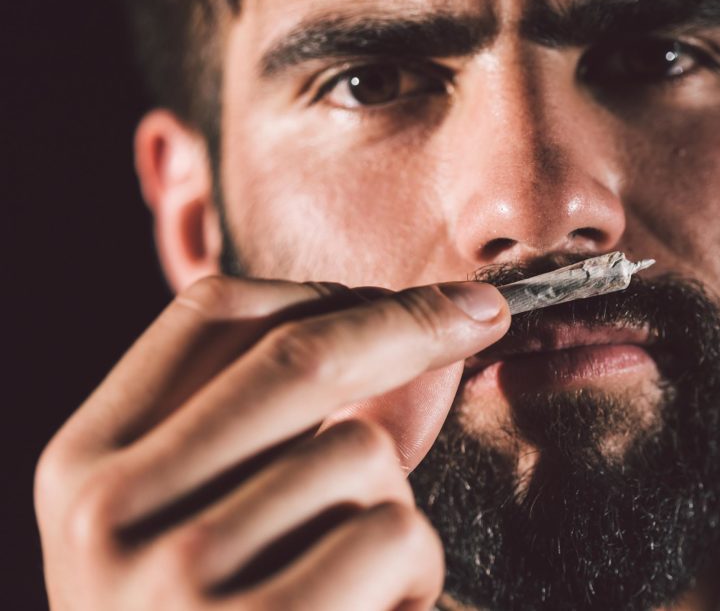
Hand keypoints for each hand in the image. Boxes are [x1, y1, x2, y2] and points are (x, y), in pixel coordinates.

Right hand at [35, 276, 508, 609]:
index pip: (215, 314)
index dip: (327, 290)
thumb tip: (416, 323)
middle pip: (300, 357)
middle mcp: (108, 518)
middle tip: (483, 312)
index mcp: (86, 466)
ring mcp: (175, 584)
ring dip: (394, 511)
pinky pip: (392, 537)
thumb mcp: (209, 523)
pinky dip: (414, 579)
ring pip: (360, 455)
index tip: (410, 297)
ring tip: (353, 586)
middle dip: (411, 324)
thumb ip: (280, 425)